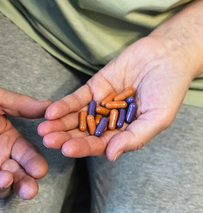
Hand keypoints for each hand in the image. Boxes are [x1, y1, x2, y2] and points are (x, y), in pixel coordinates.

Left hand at [0, 85, 51, 199]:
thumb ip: (20, 105)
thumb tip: (50, 106)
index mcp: (8, 141)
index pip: (28, 156)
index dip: (34, 164)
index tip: (39, 169)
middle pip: (17, 176)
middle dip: (25, 184)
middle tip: (30, 188)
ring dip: (5, 186)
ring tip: (5, 178)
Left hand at [38, 36, 195, 160]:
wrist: (167, 56)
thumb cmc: (169, 90)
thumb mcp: (157, 118)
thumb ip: (134, 137)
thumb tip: (110, 156)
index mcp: (123, 134)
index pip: (100, 145)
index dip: (83, 148)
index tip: (66, 150)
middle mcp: (108, 123)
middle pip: (82, 134)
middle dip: (65, 138)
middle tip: (48, 141)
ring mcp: (99, 105)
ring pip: (75, 118)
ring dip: (59, 124)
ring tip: (43, 129)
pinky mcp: (93, 88)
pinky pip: (76, 99)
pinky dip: (63, 105)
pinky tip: (50, 111)